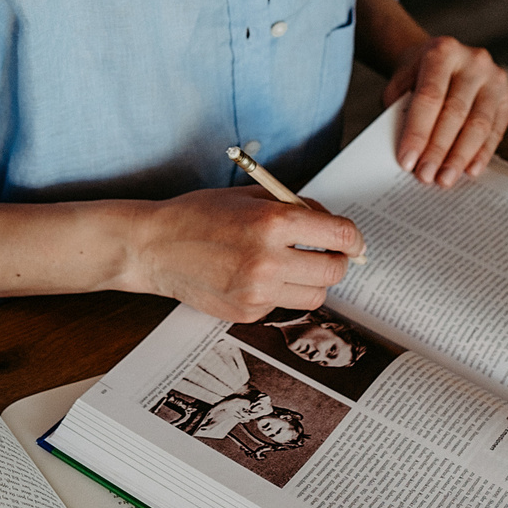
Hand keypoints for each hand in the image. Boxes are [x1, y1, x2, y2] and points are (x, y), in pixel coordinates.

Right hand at [131, 187, 364, 321]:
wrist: (154, 247)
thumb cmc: (201, 214)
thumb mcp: (251, 195)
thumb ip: (295, 207)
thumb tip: (335, 227)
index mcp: (273, 221)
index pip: (341, 235)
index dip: (354, 238)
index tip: (352, 241)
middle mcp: (269, 259)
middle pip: (335, 270)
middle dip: (338, 261)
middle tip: (327, 253)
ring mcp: (258, 291)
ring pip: (316, 295)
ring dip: (313, 280)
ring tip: (292, 265)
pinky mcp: (247, 312)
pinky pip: (284, 305)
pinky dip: (281, 292)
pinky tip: (256, 276)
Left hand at [383, 35, 507, 185]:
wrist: (442, 57)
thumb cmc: (419, 74)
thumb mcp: (400, 82)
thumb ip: (400, 109)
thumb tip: (409, 150)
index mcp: (443, 51)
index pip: (430, 97)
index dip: (418, 132)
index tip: (407, 160)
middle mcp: (474, 61)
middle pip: (455, 113)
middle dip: (438, 149)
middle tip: (425, 175)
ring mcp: (495, 77)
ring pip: (479, 124)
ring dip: (460, 156)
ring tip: (445, 178)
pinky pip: (496, 130)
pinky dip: (482, 153)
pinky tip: (470, 170)